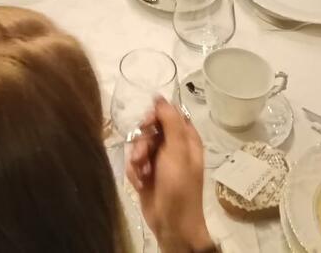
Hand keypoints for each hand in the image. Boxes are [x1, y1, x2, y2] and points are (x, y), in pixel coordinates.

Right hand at [126, 98, 213, 252]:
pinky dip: (134, 172)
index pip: (168, 114)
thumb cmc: (179, 187)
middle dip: (142, 142)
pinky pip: (134, 163)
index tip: (147, 124)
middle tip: (142, 154)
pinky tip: (140, 182)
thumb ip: (170, 122)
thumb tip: (161, 96)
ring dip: (137, 159)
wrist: (171, 223)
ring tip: (142, 173)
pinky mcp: (147, 174)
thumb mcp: (177, 151)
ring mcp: (159, 161)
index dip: (155, 116)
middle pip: (150, 129)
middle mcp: (173, 147)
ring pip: (139, 145)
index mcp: (186, 139)